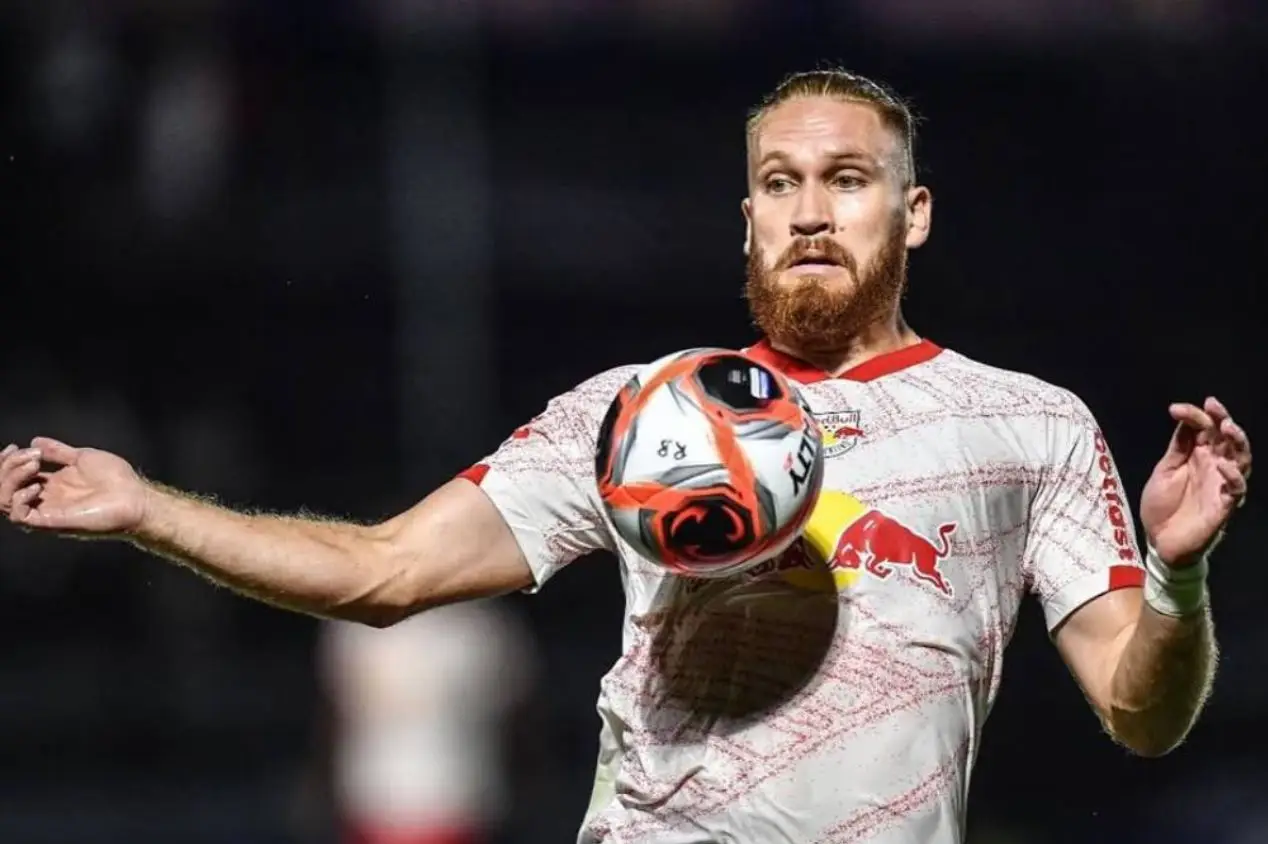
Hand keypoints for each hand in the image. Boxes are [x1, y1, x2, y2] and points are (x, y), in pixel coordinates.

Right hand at [0, 438, 147, 535]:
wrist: (135, 497)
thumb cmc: (116, 479)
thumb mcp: (82, 457)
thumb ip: (58, 452)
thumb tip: (35, 441)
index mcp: (50, 484)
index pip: (13, 476)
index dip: (6, 462)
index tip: (13, 447)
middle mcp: (44, 498)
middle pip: (4, 488)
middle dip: (6, 468)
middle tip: (27, 455)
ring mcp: (47, 510)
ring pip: (4, 502)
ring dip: (10, 480)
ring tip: (33, 465)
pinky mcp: (52, 522)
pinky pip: (21, 517)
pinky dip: (19, 499)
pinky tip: (36, 486)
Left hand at [1139, 397, 1251, 566]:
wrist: (1159, 541)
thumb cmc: (1162, 506)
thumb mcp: (1164, 470)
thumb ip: (1177, 447)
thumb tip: (1184, 416)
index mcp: (1197, 456)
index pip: (1205, 429)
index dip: (1196, 415)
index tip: (1177, 408)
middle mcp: (1214, 466)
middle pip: (1227, 439)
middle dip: (1223, 420)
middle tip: (1214, 407)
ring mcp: (1221, 485)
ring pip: (1241, 459)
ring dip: (1237, 441)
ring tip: (1227, 427)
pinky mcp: (1225, 505)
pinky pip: (1237, 489)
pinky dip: (1233, 476)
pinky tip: (1223, 465)